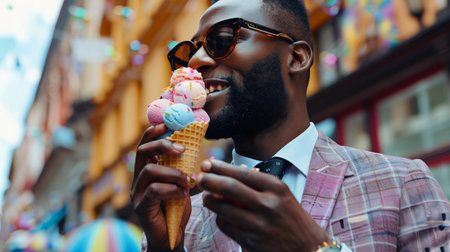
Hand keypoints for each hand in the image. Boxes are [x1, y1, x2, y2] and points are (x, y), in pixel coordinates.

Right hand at [130, 124, 193, 250]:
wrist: (171, 238)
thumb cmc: (176, 210)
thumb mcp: (180, 184)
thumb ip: (180, 169)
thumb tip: (191, 148)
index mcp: (145, 172)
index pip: (144, 146)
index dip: (152, 133)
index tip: (165, 124)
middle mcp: (137, 181)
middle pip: (142, 152)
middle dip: (162, 145)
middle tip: (182, 149)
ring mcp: (136, 194)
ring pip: (150, 171)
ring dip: (174, 173)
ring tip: (188, 182)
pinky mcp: (141, 208)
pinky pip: (154, 191)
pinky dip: (172, 189)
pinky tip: (183, 195)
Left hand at [196, 159, 330, 251]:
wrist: (307, 247)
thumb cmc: (291, 216)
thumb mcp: (281, 194)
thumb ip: (257, 183)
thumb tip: (228, 171)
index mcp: (276, 188)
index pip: (242, 173)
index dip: (220, 167)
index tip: (207, 164)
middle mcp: (268, 204)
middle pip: (230, 188)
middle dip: (210, 181)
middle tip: (199, 177)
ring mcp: (260, 224)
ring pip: (224, 209)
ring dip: (210, 202)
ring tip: (206, 197)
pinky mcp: (252, 241)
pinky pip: (227, 227)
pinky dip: (220, 219)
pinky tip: (220, 215)